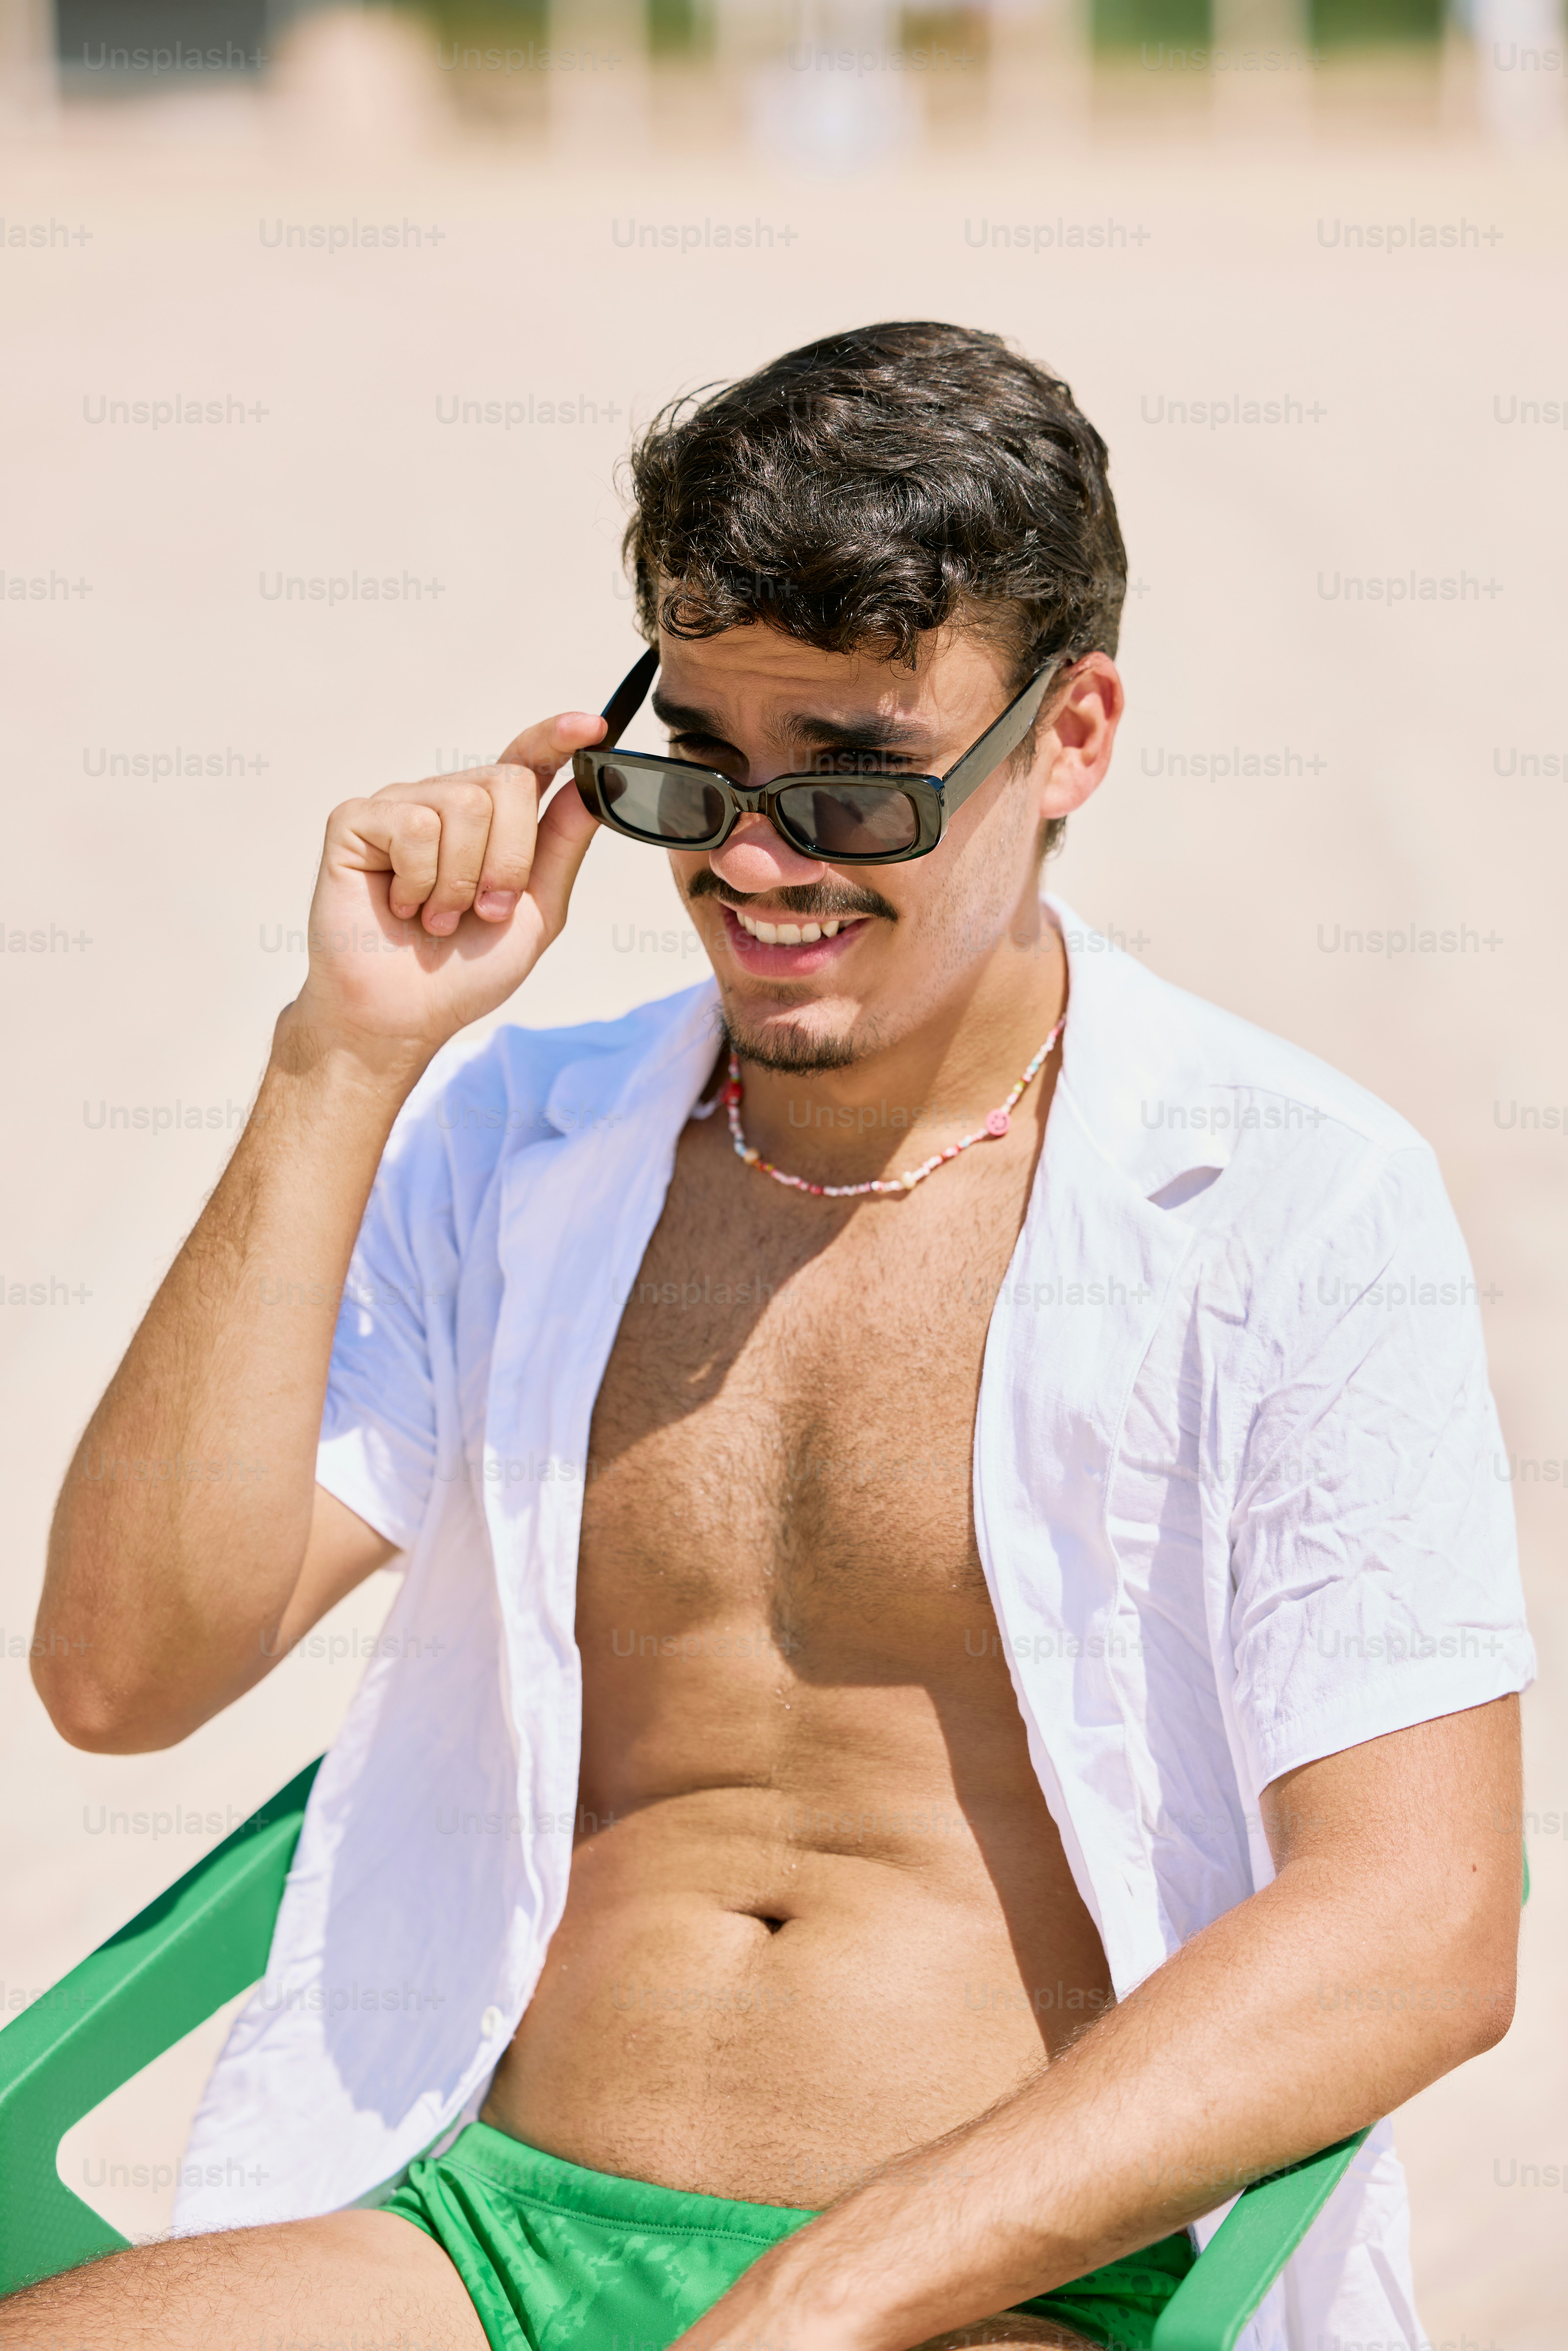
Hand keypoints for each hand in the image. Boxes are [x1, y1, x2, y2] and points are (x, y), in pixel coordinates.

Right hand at [283, 708, 605, 1076]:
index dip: (556, 737)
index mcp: (490, 822)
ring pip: (462, 803)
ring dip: (460, 881)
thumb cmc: (462, 971)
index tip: (591, 727)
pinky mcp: (356, 821)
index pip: (526, 760)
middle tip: (482, 910)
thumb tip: (591, 787)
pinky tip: (401, 906)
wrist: (401, 1015)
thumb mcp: (535, 913)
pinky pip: (413, 825)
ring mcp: (398, 806)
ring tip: (436, 916)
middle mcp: (444, 803)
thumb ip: (561, 848)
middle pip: (507, 782)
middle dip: (508, 861)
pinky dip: (418, 880)